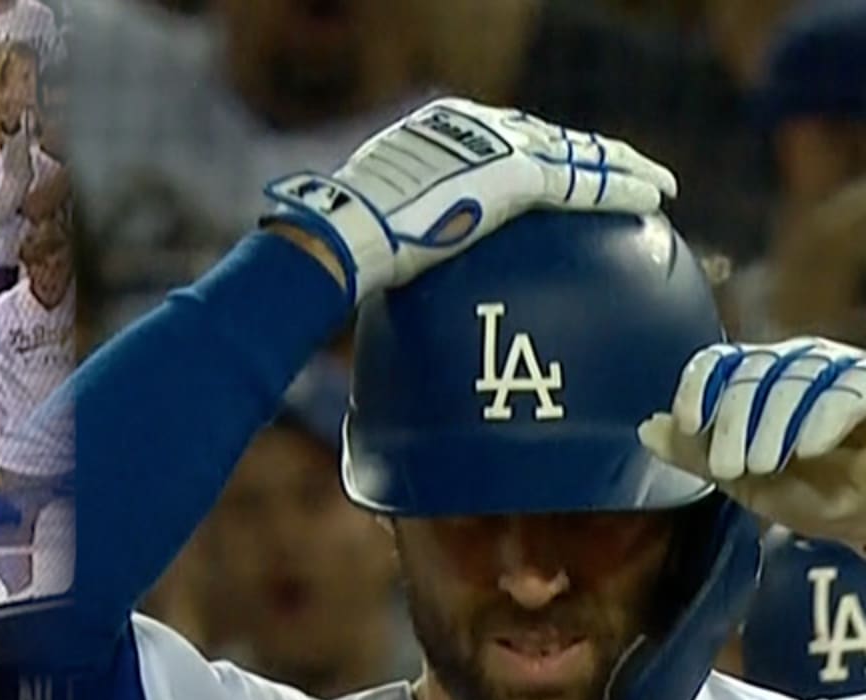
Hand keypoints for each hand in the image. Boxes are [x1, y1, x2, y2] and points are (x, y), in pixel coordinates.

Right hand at [262, 100, 673, 301]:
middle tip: (625, 169)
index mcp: (438, 131)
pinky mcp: (518, 176)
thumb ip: (400, 233)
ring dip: (623, 168)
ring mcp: (498, 149)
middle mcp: (475, 126)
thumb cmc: (343, 238)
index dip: (540, 149)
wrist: (347, 229)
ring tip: (657, 184)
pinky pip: (584, 184)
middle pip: (548, 136)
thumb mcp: (374, 225)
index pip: (503, 135)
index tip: (559, 166)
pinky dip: (623, 190)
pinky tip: (655, 200)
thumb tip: (389, 272)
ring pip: (578, 153)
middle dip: (589, 152)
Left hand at [637, 339, 865, 546]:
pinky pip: (845, 390)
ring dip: (770, 425)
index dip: (697, 388)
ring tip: (764, 467)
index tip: (689, 424)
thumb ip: (697, 454)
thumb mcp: (743, 480)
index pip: (717, 361)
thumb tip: (648, 429)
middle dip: (732, 422)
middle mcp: (797, 365)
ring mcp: (840, 372)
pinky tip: (807, 449)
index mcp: (759, 380)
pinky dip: (821, 418)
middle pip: (751, 370)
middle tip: (729, 467)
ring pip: (793, 378)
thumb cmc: (813, 494)